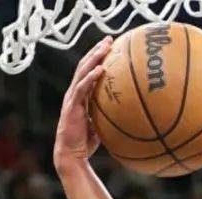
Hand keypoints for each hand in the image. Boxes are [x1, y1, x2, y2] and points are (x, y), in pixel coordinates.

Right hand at [54, 36, 112, 167]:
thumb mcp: (101, 125)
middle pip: (85, 65)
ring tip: (105, 47)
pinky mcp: (72, 106)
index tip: (111, 46)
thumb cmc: (86, 143)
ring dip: (94, 58)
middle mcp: (75, 93)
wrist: (71, 155)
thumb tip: (130, 113)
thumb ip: (109, 115)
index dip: (98, 57)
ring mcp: (72, 98)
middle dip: (97, 51)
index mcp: (81, 95)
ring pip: (82, 72)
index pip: (89, 70)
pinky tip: (100, 69)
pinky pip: (81, 88)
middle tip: (110, 39)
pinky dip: (90, 78)